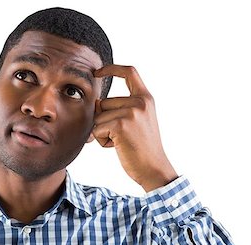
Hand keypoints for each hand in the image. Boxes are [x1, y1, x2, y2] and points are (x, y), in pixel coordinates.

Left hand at [93, 65, 177, 191]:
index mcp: (146, 98)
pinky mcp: (121, 124)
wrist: (153, 168)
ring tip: (122, 142)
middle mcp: (140, 102)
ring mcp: (131, 112)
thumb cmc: (142, 149)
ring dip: (103, 133)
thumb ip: (121, 108)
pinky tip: (117, 147)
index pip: (129, 72)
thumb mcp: (138, 122)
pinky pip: (97, 129)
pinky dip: (102, 141)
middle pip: (104, 103)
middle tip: (122, 137)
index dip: (111, 69)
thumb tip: (96, 103)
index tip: (97, 72)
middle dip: (105, 121)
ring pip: (98, 117)